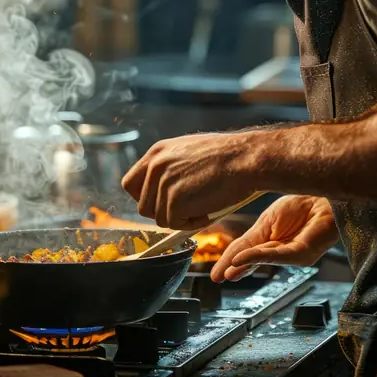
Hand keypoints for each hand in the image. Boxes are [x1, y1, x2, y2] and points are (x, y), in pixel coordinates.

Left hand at [121, 131, 262, 229]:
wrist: (245, 159)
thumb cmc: (228, 157)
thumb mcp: (190, 151)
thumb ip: (171, 167)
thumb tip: (162, 192)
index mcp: (157, 152)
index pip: (131, 183)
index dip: (145, 198)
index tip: (161, 203)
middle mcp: (155, 165)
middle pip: (143, 206)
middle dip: (164, 212)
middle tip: (188, 208)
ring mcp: (163, 183)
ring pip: (159, 219)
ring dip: (181, 218)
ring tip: (204, 204)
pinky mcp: (174, 201)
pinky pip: (175, 225)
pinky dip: (192, 223)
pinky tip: (208, 208)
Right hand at [210, 195, 338, 282]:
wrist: (325, 195)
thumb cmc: (303, 202)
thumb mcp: (269, 219)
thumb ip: (253, 238)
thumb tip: (235, 254)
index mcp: (270, 237)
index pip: (245, 250)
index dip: (229, 260)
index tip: (216, 273)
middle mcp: (280, 248)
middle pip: (252, 259)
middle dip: (234, 268)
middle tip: (218, 277)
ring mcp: (291, 253)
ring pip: (263, 259)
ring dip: (243, 265)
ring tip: (227, 272)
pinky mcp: (302, 252)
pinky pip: (276, 256)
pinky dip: (257, 257)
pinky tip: (242, 259)